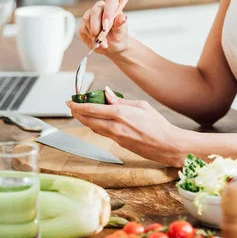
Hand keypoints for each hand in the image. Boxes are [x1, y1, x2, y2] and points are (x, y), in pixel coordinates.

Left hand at [66, 87, 187, 166]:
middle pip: (88, 120)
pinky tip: (94, 121)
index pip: (92, 109)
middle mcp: (115, 127)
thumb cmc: (158, 124)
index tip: (70, 101)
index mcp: (120, 114)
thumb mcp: (141, 106)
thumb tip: (106, 92)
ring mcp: (116, 138)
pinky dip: (94, 126)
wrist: (167, 145)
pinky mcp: (119, 144)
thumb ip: (121, 100)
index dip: (78, 105)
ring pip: (93, 128)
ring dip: (84, 120)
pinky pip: (102, 133)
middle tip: (70, 106)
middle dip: (76, 113)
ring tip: (78, 113)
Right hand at [78, 0, 128, 54]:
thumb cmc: (117, 37)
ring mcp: (90, 15)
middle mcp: (100, 9)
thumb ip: (120, 24)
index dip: (109, 10)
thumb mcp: (121, 32)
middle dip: (98, 24)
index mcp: (112, 7)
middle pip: (96, 10)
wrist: (111, 47)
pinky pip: (83, 27)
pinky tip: (96, 42)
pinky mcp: (83, 24)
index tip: (109, 22)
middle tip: (103, 35)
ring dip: (94, 32)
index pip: (110, 1)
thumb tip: (123, 17)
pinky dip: (90, 37)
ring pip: (87, 18)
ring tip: (103, 42)